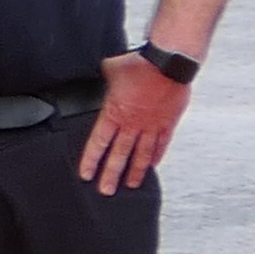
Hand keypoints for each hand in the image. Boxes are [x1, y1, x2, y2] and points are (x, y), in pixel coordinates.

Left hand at [80, 56, 192, 192]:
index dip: (91, 160)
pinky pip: (161, 144)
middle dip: (111, 174)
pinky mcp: (167, 122)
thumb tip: (102, 74)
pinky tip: (152, 165)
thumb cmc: (140, 64)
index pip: (99, 142)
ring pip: (140, 154)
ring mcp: (151, 125)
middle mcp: (132, 124)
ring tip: (131, 184)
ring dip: (135, 171)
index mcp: (114, 113)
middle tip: (106, 190)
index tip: (87, 174)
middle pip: (119, 155)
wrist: (168, 63)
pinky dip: (156, 155)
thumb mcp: (111, 69)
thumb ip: (105, 78)